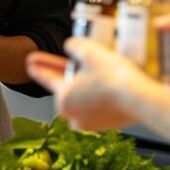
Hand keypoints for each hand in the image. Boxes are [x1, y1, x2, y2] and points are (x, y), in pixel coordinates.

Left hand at [25, 38, 145, 130]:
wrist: (140, 97)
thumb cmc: (112, 76)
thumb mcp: (89, 51)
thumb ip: (75, 46)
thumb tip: (72, 47)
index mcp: (63, 99)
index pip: (47, 79)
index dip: (39, 67)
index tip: (29, 62)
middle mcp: (74, 115)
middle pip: (68, 86)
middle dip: (66, 71)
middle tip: (64, 58)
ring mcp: (92, 122)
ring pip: (85, 95)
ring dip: (87, 81)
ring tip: (97, 65)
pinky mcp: (108, 123)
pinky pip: (98, 103)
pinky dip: (100, 91)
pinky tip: (109, 79)